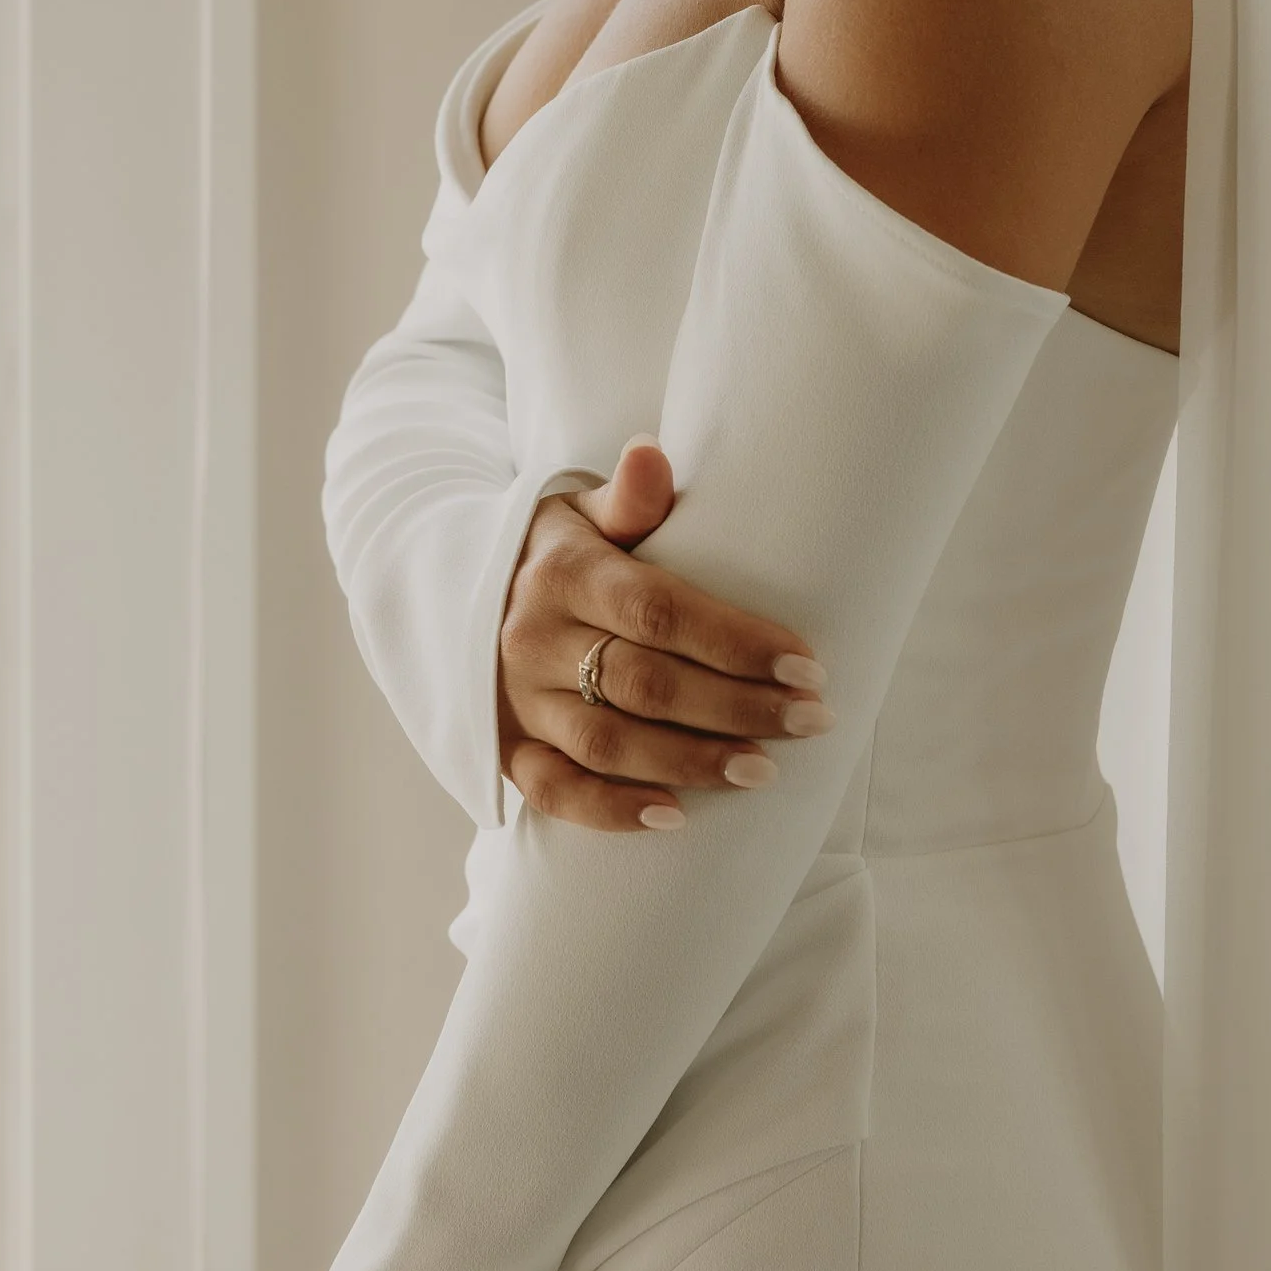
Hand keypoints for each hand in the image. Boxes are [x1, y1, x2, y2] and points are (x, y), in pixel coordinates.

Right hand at [495, 438, 831, 831]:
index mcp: (563, 574)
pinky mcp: (507, 749)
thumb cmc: (556, 552)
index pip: (659, 612)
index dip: (736, 641)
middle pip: (645, 684)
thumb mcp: (580, 511)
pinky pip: (555, 791)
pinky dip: (612, 811)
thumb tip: (651, 452)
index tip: (806, 663)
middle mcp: (533, 639)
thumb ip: (627, 498)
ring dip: (691, 762)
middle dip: (737, 706)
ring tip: (764, 771)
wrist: (458, 593)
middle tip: (811, 721)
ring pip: (608, 744)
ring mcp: (517, 701)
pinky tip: (674, 819)